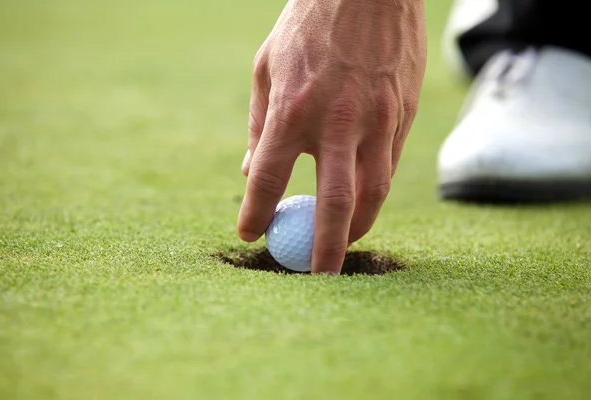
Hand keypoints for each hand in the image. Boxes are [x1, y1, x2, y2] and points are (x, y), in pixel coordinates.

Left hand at [237, 0, 426, 273]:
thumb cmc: (308, 25)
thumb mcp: (266, 67)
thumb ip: (258, 125)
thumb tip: (248, 171)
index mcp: (292, 109)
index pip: (266, 177)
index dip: (254, 212)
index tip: (249, 234)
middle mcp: (335, 121)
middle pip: (333, 202)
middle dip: (325, 249)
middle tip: (317, 276)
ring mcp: (376, 119)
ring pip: (373, 192)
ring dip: (360, 227)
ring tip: (346, 245)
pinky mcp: (403, 115)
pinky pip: (388, 165)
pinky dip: (374, 191)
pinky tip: (364, 201)